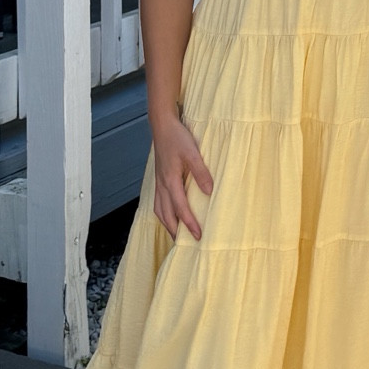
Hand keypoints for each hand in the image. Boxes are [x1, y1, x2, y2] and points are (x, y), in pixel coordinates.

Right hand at [152, 113, 214, 239]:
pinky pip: (158, 202)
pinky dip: (163, 213)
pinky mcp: (158, 179)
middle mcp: (162, 185)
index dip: (189, 224)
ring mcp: (158, 182)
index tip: (198, 236)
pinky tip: (169, 215)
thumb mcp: (192, 153)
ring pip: (160, 210)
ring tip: (177, 235)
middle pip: (166, 215)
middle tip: (187, 244)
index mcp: (170, 180)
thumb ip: (201, 172)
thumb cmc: (177, 138)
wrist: (162, 125)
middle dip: (176, 231)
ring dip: (168, 224)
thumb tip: (209, 192)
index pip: (180, 208)